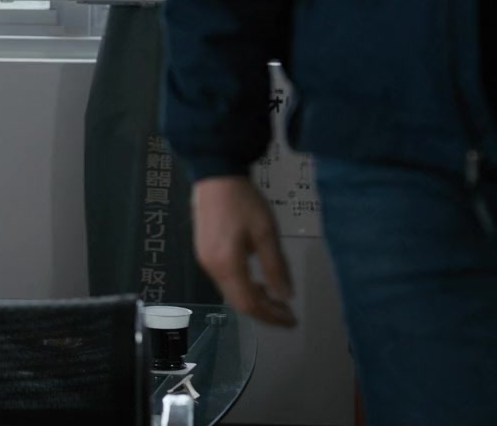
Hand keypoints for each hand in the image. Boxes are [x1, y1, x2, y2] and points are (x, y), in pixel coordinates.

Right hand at [192, 176, 295, 326]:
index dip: (271, 316)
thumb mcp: (266, 233)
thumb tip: (286, 296)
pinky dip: (244, 287)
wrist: (215, 175)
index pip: (250, 303)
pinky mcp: (204, 252)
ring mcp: (205, 261)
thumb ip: (275, 267)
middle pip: (238, 302)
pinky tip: (257, 281)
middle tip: (287, 314)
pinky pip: (225, 280)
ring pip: (231, 292)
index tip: (292, 321)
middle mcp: (212, 268)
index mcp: (227, 265)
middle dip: (264, 312)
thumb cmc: (243, 202)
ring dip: (254, 300)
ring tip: (277, 299)